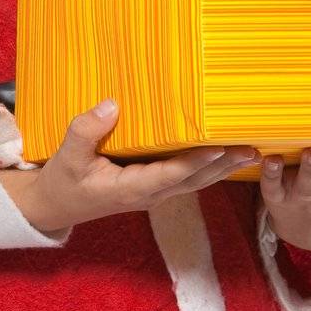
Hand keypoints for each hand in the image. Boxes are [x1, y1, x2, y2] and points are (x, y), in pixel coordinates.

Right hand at [0, 100, 258, 235]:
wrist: (58, 205)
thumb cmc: (64, 181)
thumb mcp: (66, 156)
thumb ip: (86, 131)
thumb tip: (112, 105)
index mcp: (131, 189)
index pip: (170, 175)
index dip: (195, 163)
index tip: (218, 149)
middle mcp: (150, 193)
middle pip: (194, 180)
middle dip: (223, 165)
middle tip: (252, 149)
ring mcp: (154, 192)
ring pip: (196, 181)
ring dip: (224, 167)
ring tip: (252, 151)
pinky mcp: (154, 185)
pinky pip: (187, 177)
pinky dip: (209, 167)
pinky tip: (226, 154)